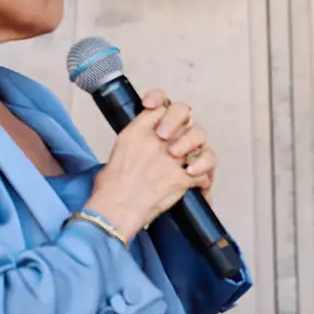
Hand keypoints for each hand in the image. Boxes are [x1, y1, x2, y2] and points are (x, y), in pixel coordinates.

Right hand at [82, 91, 213, 234]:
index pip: (159, 104)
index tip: (160, 108)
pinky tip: (195, 185)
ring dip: (198, 149)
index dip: (164, 103)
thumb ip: (137, 140)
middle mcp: (157, 139)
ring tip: (189, 165)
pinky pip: (203, 172)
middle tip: (175, 142)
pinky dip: (202, 179)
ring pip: (199, 136)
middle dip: (184, 121)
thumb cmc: (110, 189)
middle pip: (184, 112)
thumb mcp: (118, 152)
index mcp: (137, 132)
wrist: (115, 210)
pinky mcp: (183, 176)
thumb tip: (148, 146)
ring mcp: (173, 157)